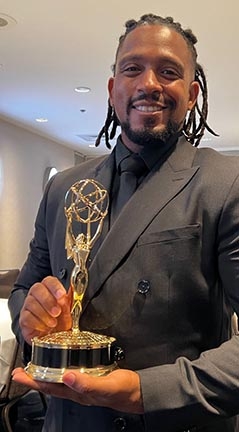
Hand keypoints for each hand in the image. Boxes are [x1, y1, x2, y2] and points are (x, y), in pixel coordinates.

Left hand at [12, 367, 143, 413]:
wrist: (137, 391)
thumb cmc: (124, 391)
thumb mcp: (107, 386)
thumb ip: (88, 384)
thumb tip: (67, 377)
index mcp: (78, 393)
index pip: (50, 388)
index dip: (33, 381)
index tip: (21, 374)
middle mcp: (77, 390)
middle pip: (49, 384)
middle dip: (33, 378)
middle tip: (20, 370)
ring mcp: (82, 385)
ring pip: (57, 380)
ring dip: (43, 373)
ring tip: (34, 367)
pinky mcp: (89, 378)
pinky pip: (69, 374)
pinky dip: (59, 369)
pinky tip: (59, 363)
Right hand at [19, 276, 71, 343]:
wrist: (52, 338)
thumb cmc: (60, 321)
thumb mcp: (69, 311)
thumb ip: (70, 300)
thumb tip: (75, 289)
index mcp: (49, 289)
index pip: (49, 281)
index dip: (55, 287)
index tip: (62, 295)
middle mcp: (37, 295)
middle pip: (37, 289)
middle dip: (48, 300)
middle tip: (57, 312)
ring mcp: (28, 306)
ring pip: (30, 302)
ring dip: (44, 314)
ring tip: (53, 323)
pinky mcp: (23, 319)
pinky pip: (26, 317)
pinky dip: (37, 323)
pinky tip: (45, 328)